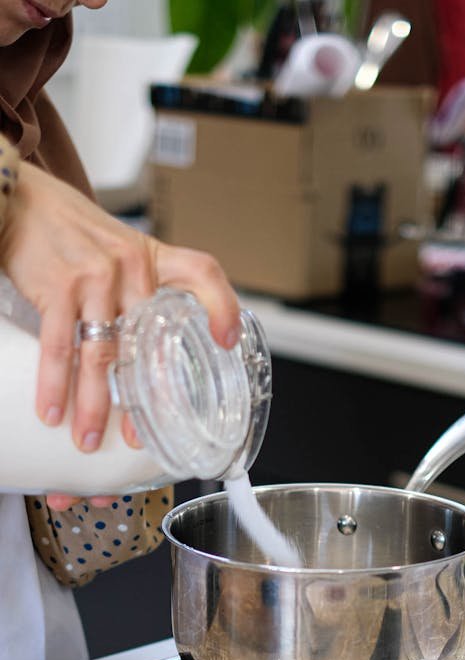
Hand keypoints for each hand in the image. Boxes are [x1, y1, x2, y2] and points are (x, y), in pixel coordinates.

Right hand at [1, 161, 239, 508]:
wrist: (20, 200)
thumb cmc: (70, 232)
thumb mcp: (119, 250)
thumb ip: (140, 290)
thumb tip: (147, 352)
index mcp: (152, 259)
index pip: (202, 272)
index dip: (222, 306)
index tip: (229, 341)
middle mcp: (131, 266)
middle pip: (149, 342)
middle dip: (145, 398)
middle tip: (139, 438)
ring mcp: (96, 276)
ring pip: (103, 353)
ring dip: (94, 404)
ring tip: (89, 438)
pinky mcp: (59, 285)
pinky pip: (61, 345)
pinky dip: (56, 383)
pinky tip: (52, 410)